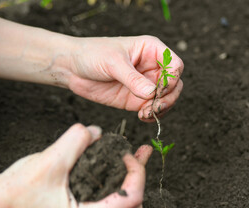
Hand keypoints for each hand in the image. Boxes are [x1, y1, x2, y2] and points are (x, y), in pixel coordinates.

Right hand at [0, 124, 151, 207]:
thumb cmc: (17, 190)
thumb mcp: (49, 160)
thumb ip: (77, 141)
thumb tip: (97, 131)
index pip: (131, 199)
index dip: (136, 171)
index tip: (126, 152)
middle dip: (139, 180)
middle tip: (135, 155)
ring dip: (131, 180)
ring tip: (133, 155)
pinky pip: (110, 202)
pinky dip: (117, 182)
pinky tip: (114, 162)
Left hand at [67, 36, 183, 121]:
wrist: (73, 68)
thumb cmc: (92, 54)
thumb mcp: (113, 63)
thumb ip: (133, 79)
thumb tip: (152, 93)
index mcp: (151, 50)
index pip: (175, 65)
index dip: (172, 79)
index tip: (158, 90)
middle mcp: (152, 67)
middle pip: (175, 84)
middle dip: (168, 97)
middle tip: (154, 107)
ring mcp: (145, 84)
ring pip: (167, 99)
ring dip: (161, 109)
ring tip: (145, 114)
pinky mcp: (137, 99)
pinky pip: (153, 109)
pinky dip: (153, 116)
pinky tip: (143, 117)